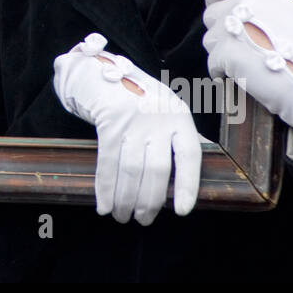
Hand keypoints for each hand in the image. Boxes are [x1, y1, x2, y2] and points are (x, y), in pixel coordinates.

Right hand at [53, 33, 201, 223]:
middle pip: (157, 169)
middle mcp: (158, 117)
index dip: (187, 186)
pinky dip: (105, 188)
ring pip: (131, 170)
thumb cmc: (139, 98)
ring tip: (123, 217)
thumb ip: (176, 138)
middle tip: (143, 220)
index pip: (189, 155)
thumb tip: (187, 179)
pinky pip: (108, 162)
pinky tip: (104, 205)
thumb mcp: (165, 109)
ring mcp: (133, 120)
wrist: (103, 73)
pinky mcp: (109, 122)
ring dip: (125, 200)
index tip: (181, 211)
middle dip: (149, 202)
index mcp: (179, 116)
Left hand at [202, 0, 292, 162]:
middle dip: (222, 30)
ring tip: (247, 62)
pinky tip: (243, 77)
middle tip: (243, 45)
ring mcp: (229, 30)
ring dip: (222, 52)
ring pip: (209, 39)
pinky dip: (223, 73)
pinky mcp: (223, 54)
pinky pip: (212, 63)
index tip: (224, 10)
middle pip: (211, 14)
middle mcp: (239, 5)